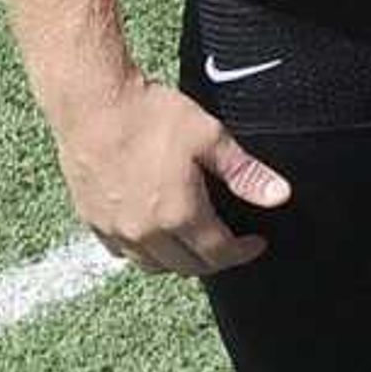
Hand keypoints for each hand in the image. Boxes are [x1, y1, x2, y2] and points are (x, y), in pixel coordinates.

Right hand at [50, 72, 286, 276]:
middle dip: (214, 260)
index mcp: (179, 215)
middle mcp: (144, 232)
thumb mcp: (210, 138)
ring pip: (152, 265)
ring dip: (178, 260)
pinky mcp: (91, 219)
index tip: (256, 243)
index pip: (218, 254)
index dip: (243, 252)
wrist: (91, 104)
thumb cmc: (151, 117)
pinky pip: (122, 251)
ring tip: (194, 241)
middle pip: (187, 266)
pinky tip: (153, 233)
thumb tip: (280, 196)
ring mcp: (114, 228)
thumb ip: (245, 173)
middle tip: (229, 244)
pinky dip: (143, 251)